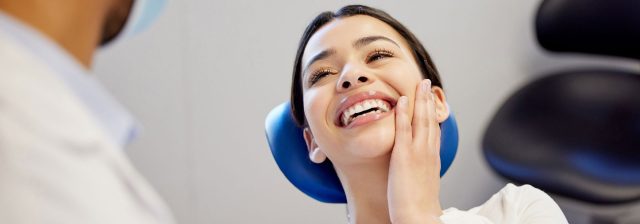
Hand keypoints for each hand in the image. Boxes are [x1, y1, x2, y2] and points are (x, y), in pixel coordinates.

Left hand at [387, 79, 442, 223]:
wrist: (418, 217)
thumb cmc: (418, 206)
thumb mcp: (424, 184)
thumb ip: (422, 171)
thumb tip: (419, 169)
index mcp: (432, 158)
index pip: (434, 130)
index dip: (433, 113)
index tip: (431, 99)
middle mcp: (428, 152)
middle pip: (430, 119)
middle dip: (428, 99)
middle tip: (427, 83)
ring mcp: (417, 152)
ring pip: (420, 119)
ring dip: (419, 99)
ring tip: (418, 84)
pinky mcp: (403, 156)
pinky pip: (403, 130)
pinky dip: (403, 113)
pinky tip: (401, 100)